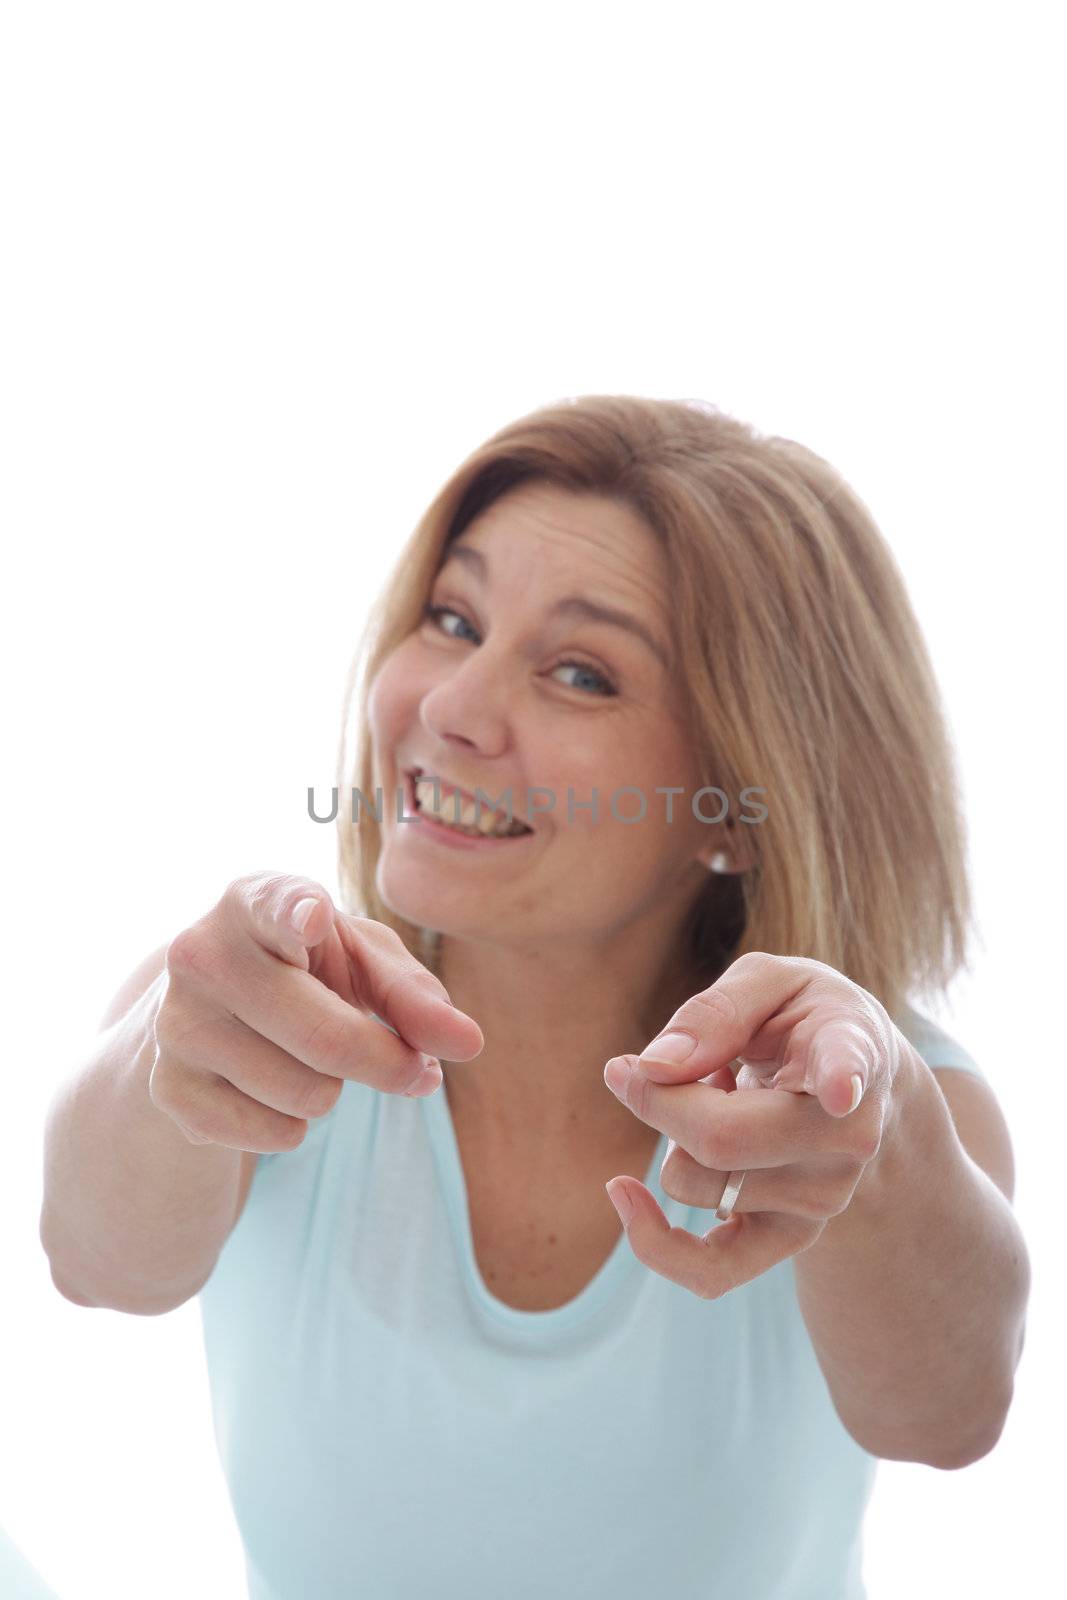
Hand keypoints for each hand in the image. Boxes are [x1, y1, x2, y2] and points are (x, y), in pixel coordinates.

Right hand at [151, 871, 482, 1150]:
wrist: (206, 1015)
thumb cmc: (304, 969)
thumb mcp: (361, 962)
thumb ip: (416, 994)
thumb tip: (467, 1044)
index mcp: (253, 902)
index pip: (274, 906)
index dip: (296, 913)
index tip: (312, 916)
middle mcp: (201, 956)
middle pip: (327, 1040)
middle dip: (389, 1063)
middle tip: (411, 1067)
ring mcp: (176, 1026)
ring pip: (308, 1094)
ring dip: (333, 1089)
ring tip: (304, 1055)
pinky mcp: (168, 1091)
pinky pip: (276, 1135)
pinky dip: (295, 1124)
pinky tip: (269, 1088)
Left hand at [601, 951, 908, 1299]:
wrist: (857, 1085)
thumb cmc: (801, 1020)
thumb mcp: (769, 983)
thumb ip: (715, 1012)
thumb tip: (653, 1067)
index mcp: (850, 1051)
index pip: (849, 1070)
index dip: (840, 1078)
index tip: (837, 1089)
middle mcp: (849, 1138)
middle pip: (721, 1138)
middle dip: (657, 1097)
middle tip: (647, 1064)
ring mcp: (823, 1197)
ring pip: (694, 1182)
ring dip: (671, 1135)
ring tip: (715, 1099)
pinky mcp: (790, 1239)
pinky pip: (711, 1270)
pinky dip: (653, 1240)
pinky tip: (623, 1192)